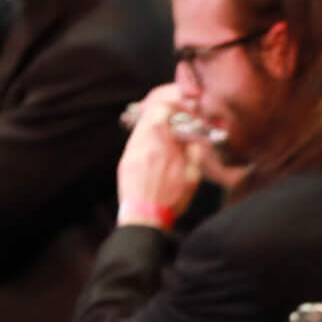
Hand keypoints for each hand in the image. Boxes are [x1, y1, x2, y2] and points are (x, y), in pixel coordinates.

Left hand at [116, 85, 207, 230]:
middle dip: (164, 113)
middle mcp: (143, 142)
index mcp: (161, 143)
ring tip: (168, 138)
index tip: (184, 111)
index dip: (174, 104)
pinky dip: (148, 139)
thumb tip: (196, 139)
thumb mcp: (192, 178)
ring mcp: (132, 150)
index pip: (162, 108)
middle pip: (149, 113)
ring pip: (142, 126)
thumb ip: (194, 153)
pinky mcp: (125, 160)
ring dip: (155, 127)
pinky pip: (137, 140)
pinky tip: (157, 151)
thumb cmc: (170, 201)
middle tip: (176, 121)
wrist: (143, 217)